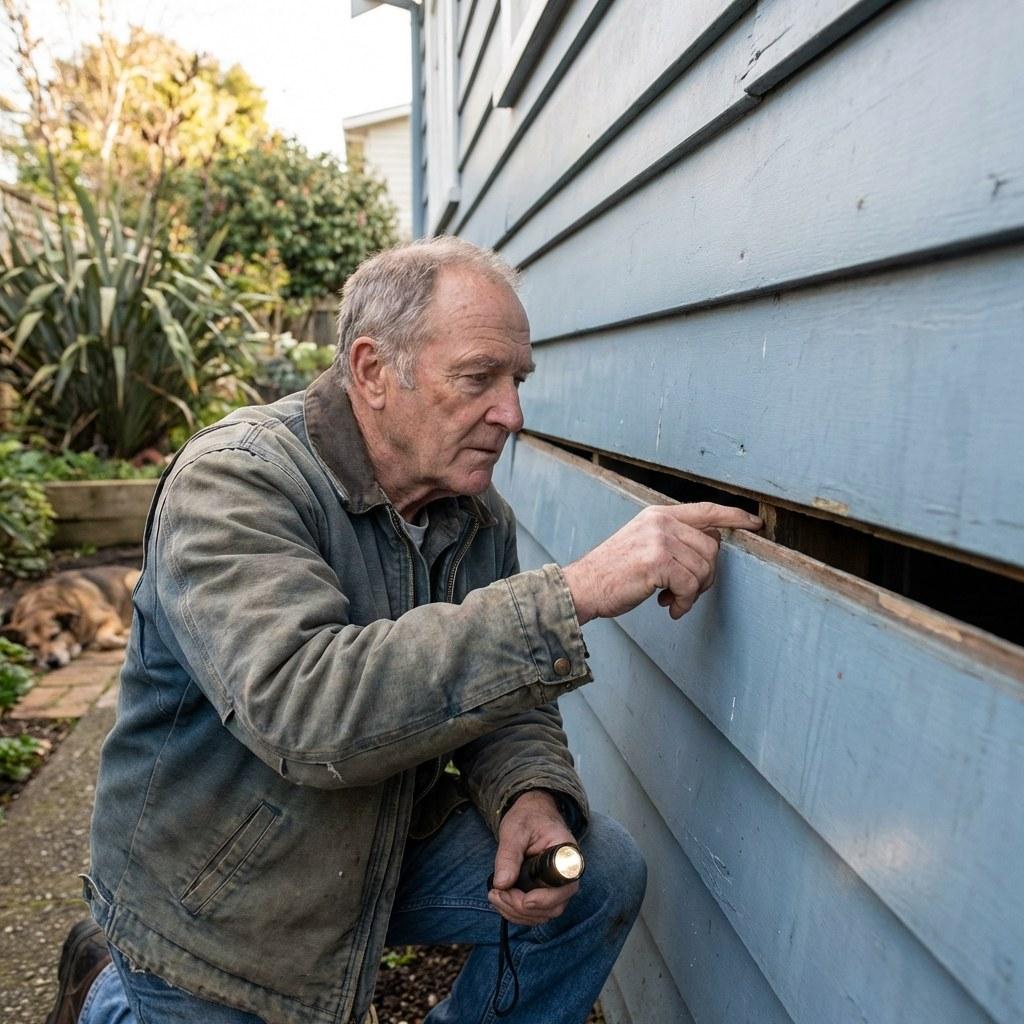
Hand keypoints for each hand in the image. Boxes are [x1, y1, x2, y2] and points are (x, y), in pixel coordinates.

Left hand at [488, 791, 578, 926]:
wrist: (532, 813)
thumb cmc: (528, 817)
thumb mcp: (515, 830)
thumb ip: (509, 855)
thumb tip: (501, 883)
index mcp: (567, 855)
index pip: (566, 886)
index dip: (546, 899)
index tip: (525, 900)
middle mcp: (566, 875)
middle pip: (553, 906)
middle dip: (521, 907)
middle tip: (496, 894)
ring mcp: (557, 887)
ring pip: (543, 914)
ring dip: (516, 912)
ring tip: (494, 896)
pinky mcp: (545, 892)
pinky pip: (535, 912)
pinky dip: (516, 912)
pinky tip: (500, 899)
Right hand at [561, 501, 761, 623]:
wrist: (581, 587)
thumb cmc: (612, 574)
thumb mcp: (643, 544)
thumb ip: (674, 540)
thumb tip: (712, 547)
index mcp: (658, 515)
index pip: (706, 510)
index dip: (734, 516)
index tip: (755, 523)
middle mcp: (660, 522)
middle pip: (712, 547)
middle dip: (706, 576)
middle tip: (685, 592)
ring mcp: (659, 540)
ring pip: (704, 569)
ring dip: (693, 593)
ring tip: (672, 600)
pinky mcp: (657, 561)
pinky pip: (690, 586)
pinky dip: (684, 603)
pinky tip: (668, 607)